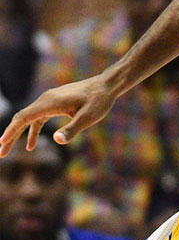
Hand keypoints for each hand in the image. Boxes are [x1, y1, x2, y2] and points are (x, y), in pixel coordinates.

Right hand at [0, 74, 117, 156]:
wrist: (106, 85)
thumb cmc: (99, 101)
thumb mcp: (88, 118)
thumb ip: (72, 129)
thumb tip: (57, 141)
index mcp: (50, 103)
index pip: (24, 118)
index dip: (11, 131)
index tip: (1, 143)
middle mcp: (45, 99)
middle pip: (21, 118)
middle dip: (10, 136)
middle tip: (1, 153)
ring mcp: (49, 100)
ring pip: (28, 118)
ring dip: (19, 134)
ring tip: (9, 150)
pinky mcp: (54, 103)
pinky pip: (38, 118)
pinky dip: (32, 130)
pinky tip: (31, 144)